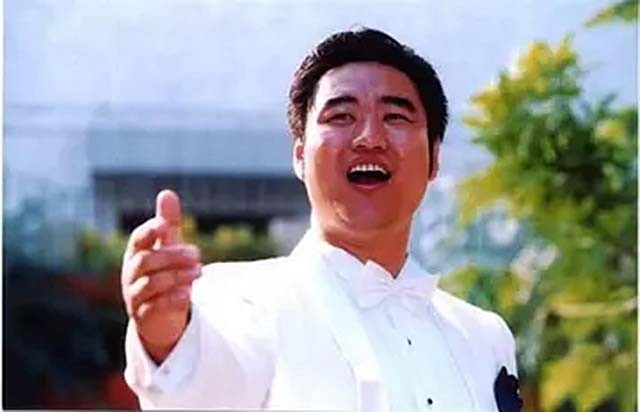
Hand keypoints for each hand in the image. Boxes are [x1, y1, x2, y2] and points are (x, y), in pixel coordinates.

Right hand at [121, 189, 201, 363]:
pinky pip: (153, 307)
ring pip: (150, 284)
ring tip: (199, 272)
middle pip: (146, 261)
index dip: (148, 231)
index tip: (165, 225)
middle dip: (172, 256)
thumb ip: (168, 223)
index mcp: (136, 254)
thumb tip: (167, 193)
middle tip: (197, 254)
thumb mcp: (167, 248)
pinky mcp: (143, 316)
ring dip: (176, 276)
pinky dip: (171, 299)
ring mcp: (135, 295)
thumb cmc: (163, 273)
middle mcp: (132, 274)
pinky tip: (188, 293)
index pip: (137, 240)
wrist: (159, 316)